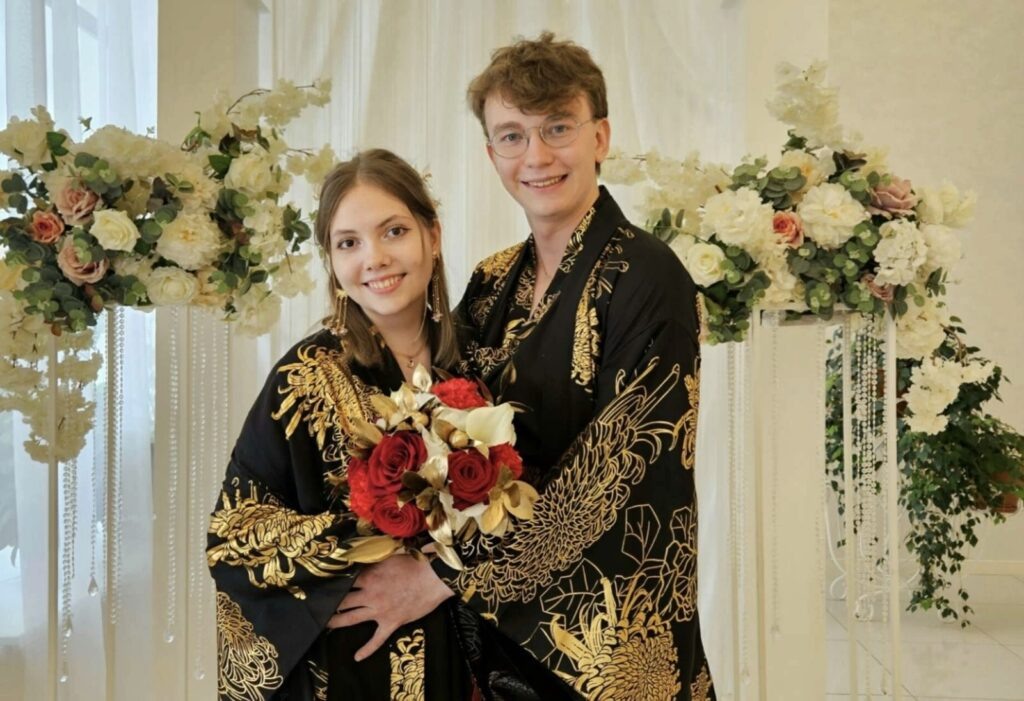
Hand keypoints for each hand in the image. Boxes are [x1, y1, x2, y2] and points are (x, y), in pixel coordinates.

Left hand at [327, 554, 453, 660]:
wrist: (435, 578)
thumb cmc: (415, 564)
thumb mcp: (391, 556)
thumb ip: (374, 559)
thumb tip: (361, 555)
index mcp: (370, 576)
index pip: (345, 580)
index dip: (334, 582)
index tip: (322, 585)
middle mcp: (370, 594)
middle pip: (343, 600)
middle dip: (329, 604)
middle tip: (317, 606)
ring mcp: (379, 610)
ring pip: (351, 618)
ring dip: (336, 622)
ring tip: (325, 625)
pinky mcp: (391, 622)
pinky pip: (376, 639)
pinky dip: (366, 649)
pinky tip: (357, 657)